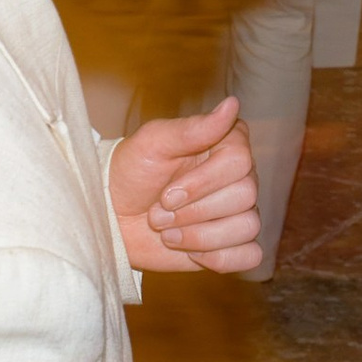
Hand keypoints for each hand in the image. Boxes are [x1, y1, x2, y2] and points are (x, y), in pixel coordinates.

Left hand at [109, 99, 264, 272]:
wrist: (111, 216)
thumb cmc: (130, 172)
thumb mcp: (153, 143)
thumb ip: (193, 128)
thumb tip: (232, 104)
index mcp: (226, 145)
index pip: (239, 162)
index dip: (202, 183)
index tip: (166, 193)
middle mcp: (239, 177)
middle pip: (246, 196)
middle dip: (194, 212)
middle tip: (160, 213)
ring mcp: (237, 212)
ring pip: (248, 226)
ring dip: (200, 236)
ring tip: (168, 233)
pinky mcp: (231, 245)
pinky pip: (250, 256)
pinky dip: (220, 258)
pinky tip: (191, 252)